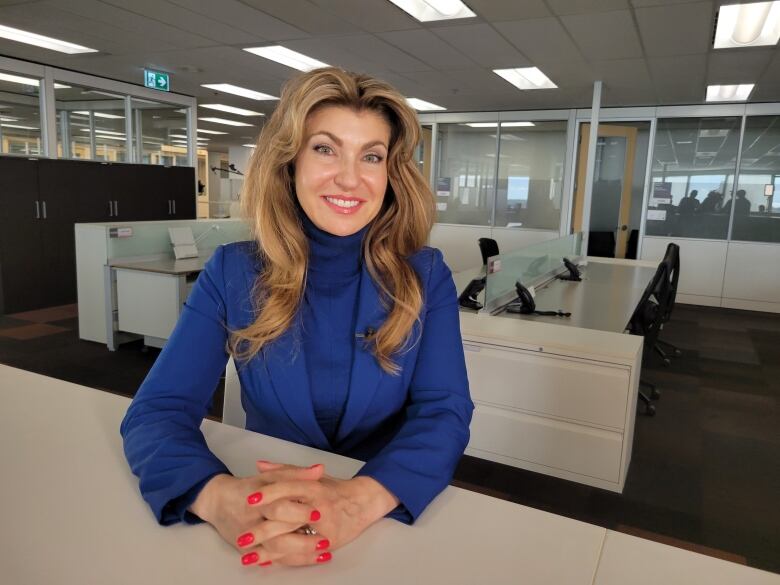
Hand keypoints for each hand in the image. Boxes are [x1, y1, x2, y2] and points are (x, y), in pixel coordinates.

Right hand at [189, 465, 331, 566]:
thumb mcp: (271, 477)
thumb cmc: (248, 487)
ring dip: (300, 553)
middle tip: (325, 540)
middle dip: (301, 539)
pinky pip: (272, 559)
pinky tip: (311, 559)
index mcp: (258, 500)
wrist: (218, 502)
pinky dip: (292, 560)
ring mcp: (249, 538)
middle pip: (275, 534)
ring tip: (323, 551)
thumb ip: (296, 474)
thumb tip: (320, 469)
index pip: (278, 507)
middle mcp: (252, 521)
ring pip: (274, 549)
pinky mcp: (249, 550)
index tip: (318, 513)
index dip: (298, 511)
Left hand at [254, 461, 399, 553]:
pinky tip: (266, 562)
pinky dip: (283, 559)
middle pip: (287, 519)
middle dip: (262, 531)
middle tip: (241, 537)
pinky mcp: (328, 543)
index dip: (269, 493)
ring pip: (292, 542)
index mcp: (314, 488)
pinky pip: (302, 554)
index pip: (289, 488)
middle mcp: (319, 508)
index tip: (249, 500)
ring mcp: (324, 528)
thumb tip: (259, 465)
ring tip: (247, 557)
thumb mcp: (312, 476)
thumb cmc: (334, 488)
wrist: (364, 502)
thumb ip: (285, 471)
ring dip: (268, 551)